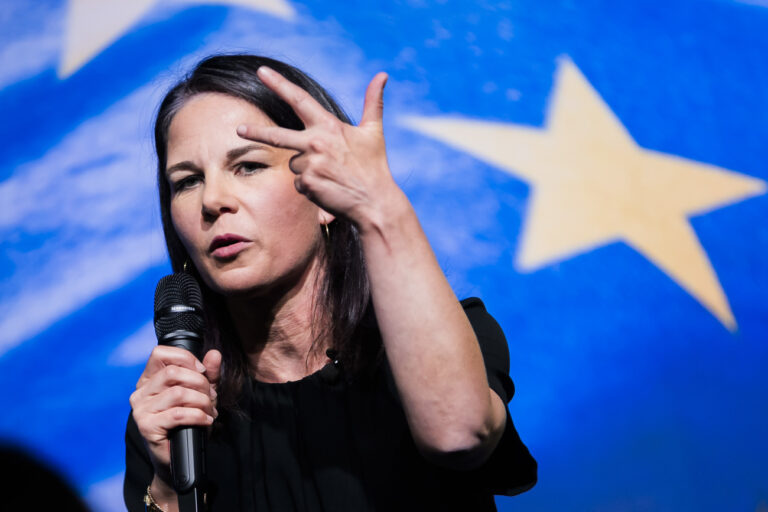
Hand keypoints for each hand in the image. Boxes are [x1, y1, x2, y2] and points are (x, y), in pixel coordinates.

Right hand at [129, 346, 220, 484]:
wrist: (178, 459)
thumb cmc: (188, 422)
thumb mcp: (201, 393)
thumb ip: (208, 374)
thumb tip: (214, 353)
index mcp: (149, 379)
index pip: (160, 353)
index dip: (185, 358)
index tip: (202, 372)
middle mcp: (140, 392)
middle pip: (173, 372)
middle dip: (200, 383)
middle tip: (211, 397)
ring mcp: (141, 409)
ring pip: (178, 393)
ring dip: (202, 401)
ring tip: (209, 410)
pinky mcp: (147, 426)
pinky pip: (178, 414)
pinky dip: (198, 416)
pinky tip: (206, 421)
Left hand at [236, 66, 399, 229]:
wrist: (375, 202)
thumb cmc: (374, 166)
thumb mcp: (374, 131)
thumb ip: (374, 102)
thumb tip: (383, 75)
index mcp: (329, 126)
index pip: (299, 100)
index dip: (279, 84)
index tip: (261, 71)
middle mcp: (316, 142)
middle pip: (277, 135)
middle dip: (255, 132)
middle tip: (238, 129)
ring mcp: (310, 164)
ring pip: (294, 164)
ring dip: (307, 170)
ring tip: (330, 176)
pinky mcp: (307, 184)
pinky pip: (299, 184)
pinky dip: (310, 187)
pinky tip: (327, 189)